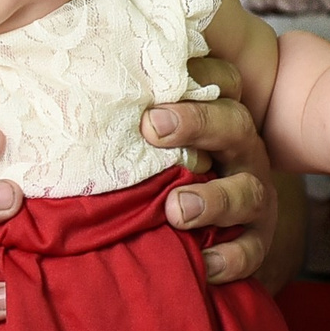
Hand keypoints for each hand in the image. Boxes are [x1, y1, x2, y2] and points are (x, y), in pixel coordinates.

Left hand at [143, 58, 277, 286]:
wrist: (198, 228)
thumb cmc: (161, 167)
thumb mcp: (152, 134)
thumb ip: (133, 110)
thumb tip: (74, 66)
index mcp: (217, 115)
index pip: (221, 82)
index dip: (198, 75)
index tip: (153, 77)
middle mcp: (240, 151)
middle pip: (234, 126)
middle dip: (198, 124)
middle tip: (153, 127)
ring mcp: (251, 195)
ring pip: (246, 192)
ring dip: (213, 199)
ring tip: (176, 209)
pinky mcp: (255, 240)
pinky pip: (251, 250)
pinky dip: (230, 259)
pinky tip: (204, 264)